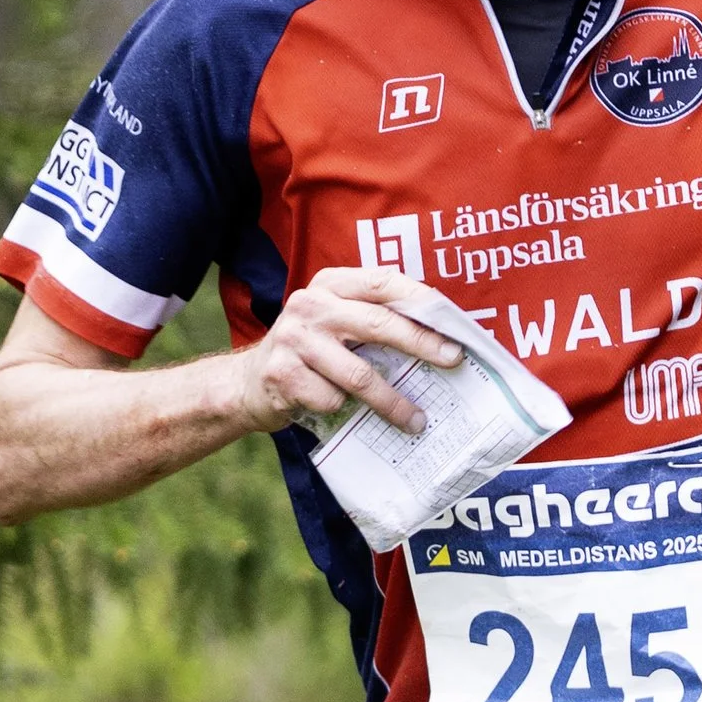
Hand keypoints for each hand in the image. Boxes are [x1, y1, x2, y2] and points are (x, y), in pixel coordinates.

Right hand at [233, 266, 462, 437]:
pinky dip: (344, 410)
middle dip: (421, 344)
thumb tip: (439, 336)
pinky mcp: (282, 375)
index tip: (452, 323)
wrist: (249, 383)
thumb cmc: (310, 352)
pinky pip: (332, 399)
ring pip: (358, 374)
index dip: (420, 300)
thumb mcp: (336, 322)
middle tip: (452, 361)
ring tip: (416, 419)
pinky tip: (340, 410)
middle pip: (378, 324)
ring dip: (392, 402)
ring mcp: (293, 340)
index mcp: (330, 285)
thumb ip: (373, 319)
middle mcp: (310, 306)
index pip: (382, 282)